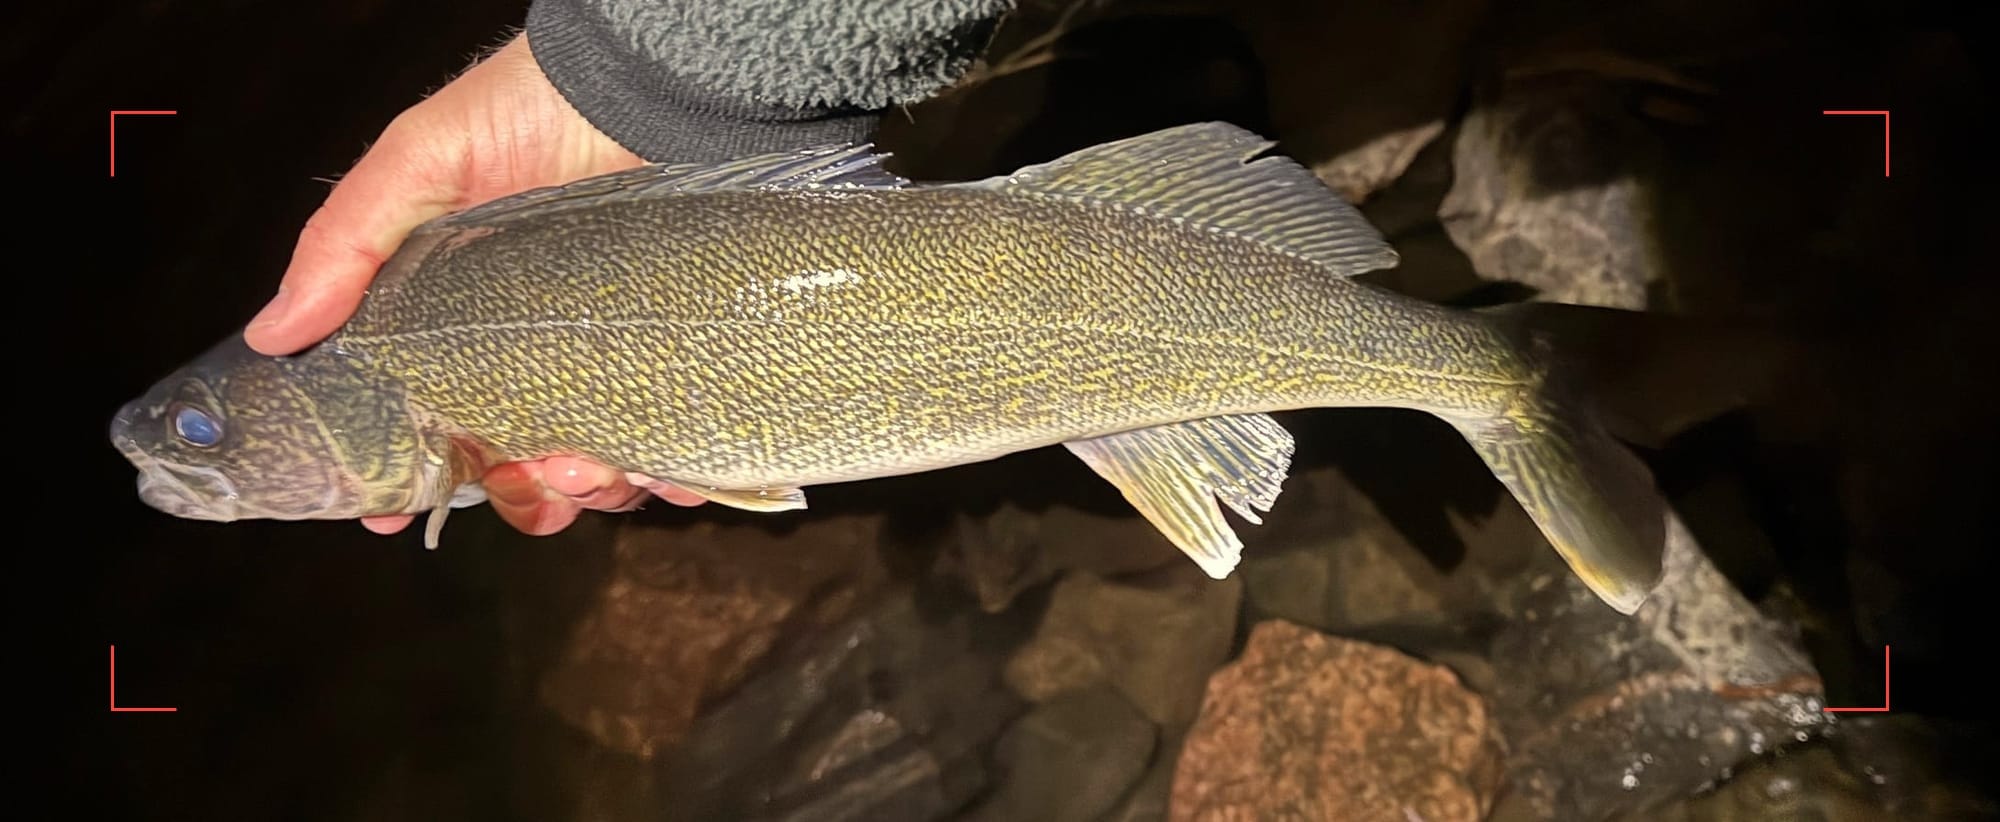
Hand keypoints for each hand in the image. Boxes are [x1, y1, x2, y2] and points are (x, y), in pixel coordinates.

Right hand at [243, 32, 704, 536]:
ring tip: (593, 466)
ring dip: (592, 491)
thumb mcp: (419, 164)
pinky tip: (674, 467)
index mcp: (462, 326)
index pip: (430, 421)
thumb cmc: (526, 110)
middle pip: (519, 466)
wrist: (642, 83)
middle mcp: (538, 353)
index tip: (388, 510)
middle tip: (528, 477)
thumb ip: (347, 246)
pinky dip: (676, 471)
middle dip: (520, 494)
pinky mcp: (681, 356)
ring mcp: (613, 359)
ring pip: (598, 469)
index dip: (409, 475)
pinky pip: (682, 441)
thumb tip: (273, 333)